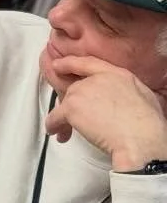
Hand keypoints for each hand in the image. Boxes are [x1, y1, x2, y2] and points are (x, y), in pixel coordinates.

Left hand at [44, 55, 166, 170]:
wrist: (140, 139)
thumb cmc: (147, 125)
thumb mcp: (143, 95)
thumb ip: (126, 89)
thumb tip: (122, 95)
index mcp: (116, 74)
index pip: (88, 63)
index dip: (70, 63)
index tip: (58, 65)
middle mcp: (95, 79)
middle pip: (76, 87)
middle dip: (75, 104)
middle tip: (78, 118)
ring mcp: (81, 92)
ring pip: (66, 103)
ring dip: (66, 116)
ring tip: (66, 130)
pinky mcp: (71, 108)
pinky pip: (56, 117)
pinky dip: (54, 125)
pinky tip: (55, 131)